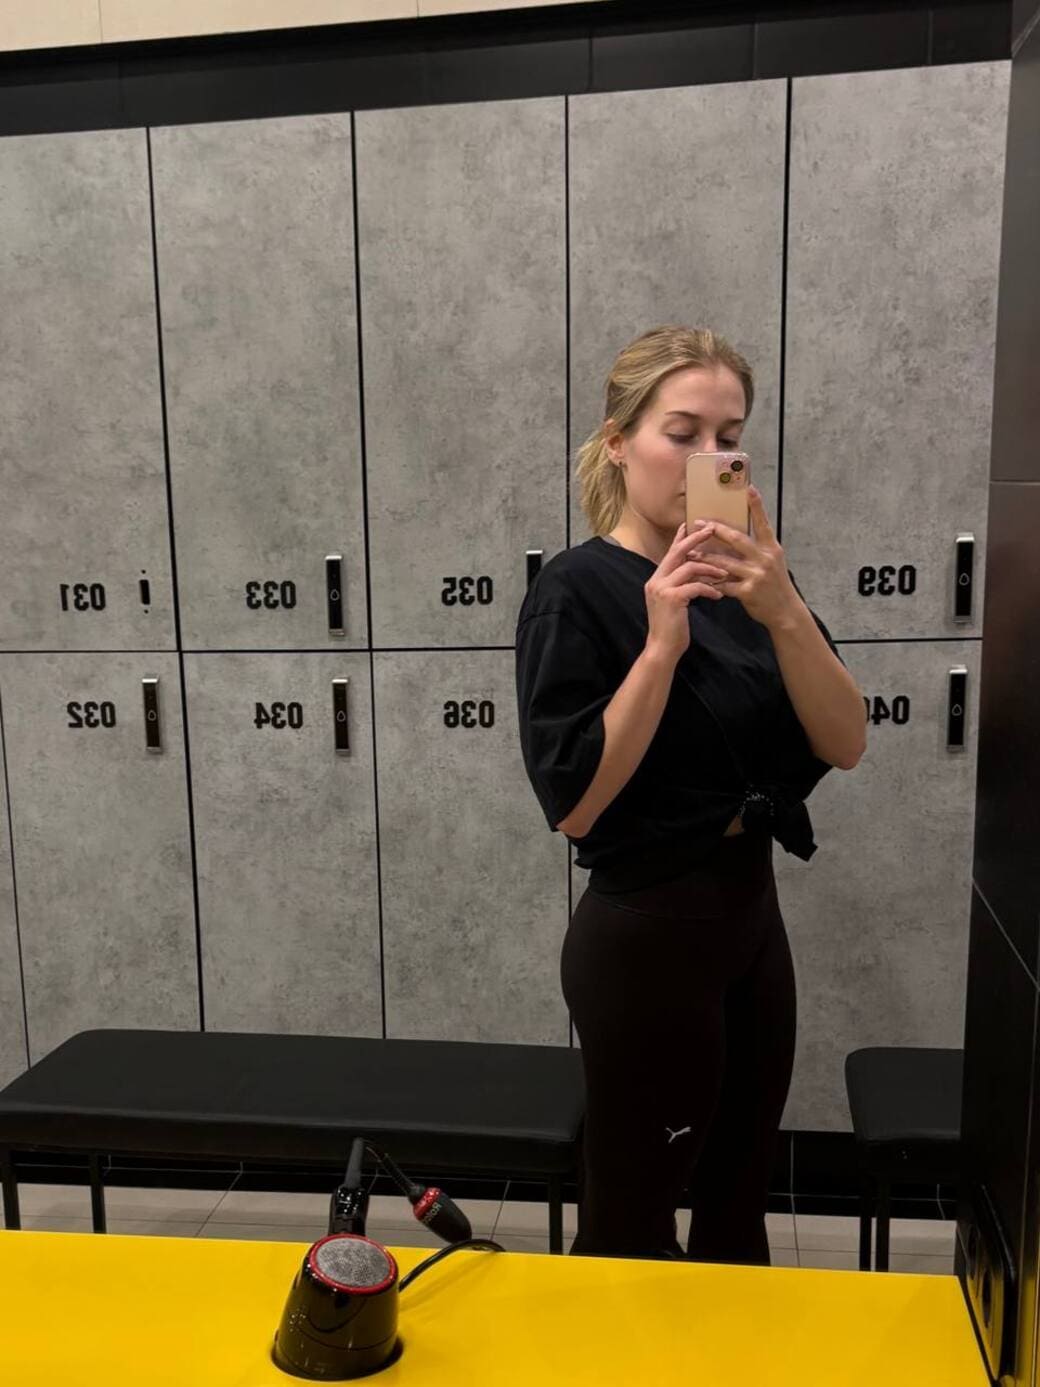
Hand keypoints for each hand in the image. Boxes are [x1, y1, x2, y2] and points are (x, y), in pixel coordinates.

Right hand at [643, 521, 727, 661]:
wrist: (662, 648)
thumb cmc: (672, 628)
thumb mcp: (674, 602)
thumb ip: (680, 586)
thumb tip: (694, 572)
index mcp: (656, 580)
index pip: (669, 553)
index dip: (680, 538)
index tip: (690, 525)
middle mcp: (656, 581)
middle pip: (677, 552)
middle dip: (696, 539)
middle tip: (712, 530)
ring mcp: (662, 589)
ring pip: (689, 567)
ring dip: (710, 569)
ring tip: (725, 574)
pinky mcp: (672, 599)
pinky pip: (695, 586)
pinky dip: (709, 588)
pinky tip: (719, 595)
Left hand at [693, 485, 801, 629]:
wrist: (785, 611)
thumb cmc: (776, 584)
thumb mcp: (773, 561)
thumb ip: (758, 547)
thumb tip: (735, 533)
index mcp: (772, 548)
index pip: (763, 523)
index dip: (756, 506)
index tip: (748, 488)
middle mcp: (765, 559)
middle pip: (737, 539)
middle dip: (717, 530)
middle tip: (700, 523)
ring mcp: (756, 575)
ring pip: (725, 562)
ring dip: (706, 556)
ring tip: (691, 552)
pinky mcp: (748, 592)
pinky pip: (723, 584)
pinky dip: (710, 581)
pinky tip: (698, 578)